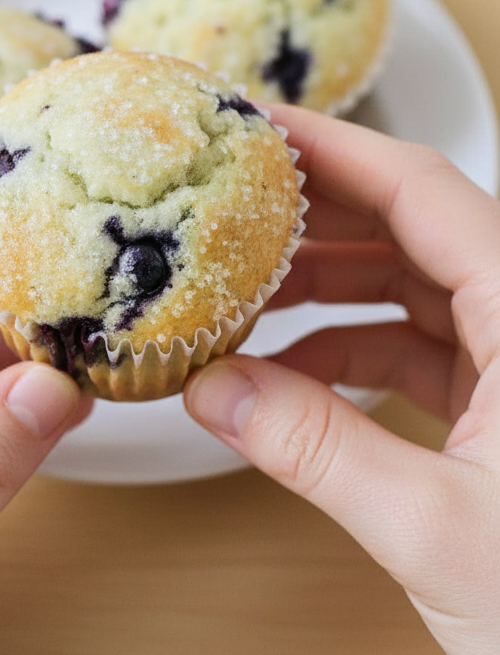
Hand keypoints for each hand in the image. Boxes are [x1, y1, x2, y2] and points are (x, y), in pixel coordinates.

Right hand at [185, 106, 499, 654]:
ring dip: (329, 282)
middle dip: (317, 211)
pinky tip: (291, 370)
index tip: (258, 126)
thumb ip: (318, 449)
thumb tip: (216, 392)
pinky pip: (423, 341)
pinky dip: (353, 345)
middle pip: (413, 224)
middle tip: (230, 201)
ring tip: (245, 288)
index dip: (334, 148)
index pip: (421, 189)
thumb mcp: (438, 528)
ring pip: (415, 280)